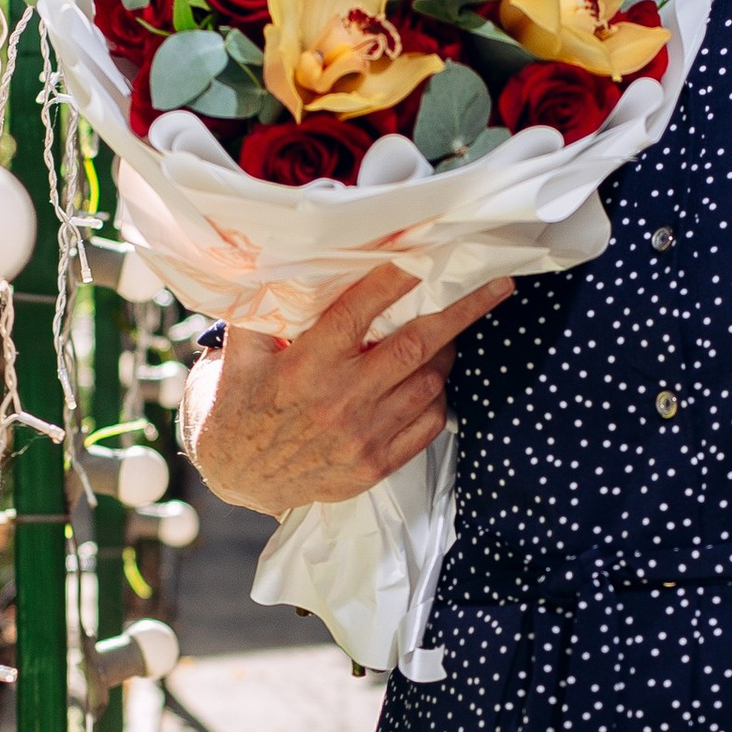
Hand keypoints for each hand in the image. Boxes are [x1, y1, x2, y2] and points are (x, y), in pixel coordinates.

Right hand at [192, 267, 512, 514]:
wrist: (236, 480)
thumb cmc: (235, 408)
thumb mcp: (237, 355)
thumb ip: (263, 310)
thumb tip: (282, 259)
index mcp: (305, 366)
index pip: (360, 310)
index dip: (398, 277)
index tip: (427, 250)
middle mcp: (340, 400)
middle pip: (416, 345)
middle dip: (462, 311)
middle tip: (497, 284)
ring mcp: (362, 437)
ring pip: (429, 383)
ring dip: (447, 352)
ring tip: (450, 332)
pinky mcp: (375, 465)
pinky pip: (427, 425)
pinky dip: (438, 396)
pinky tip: (430, 379)